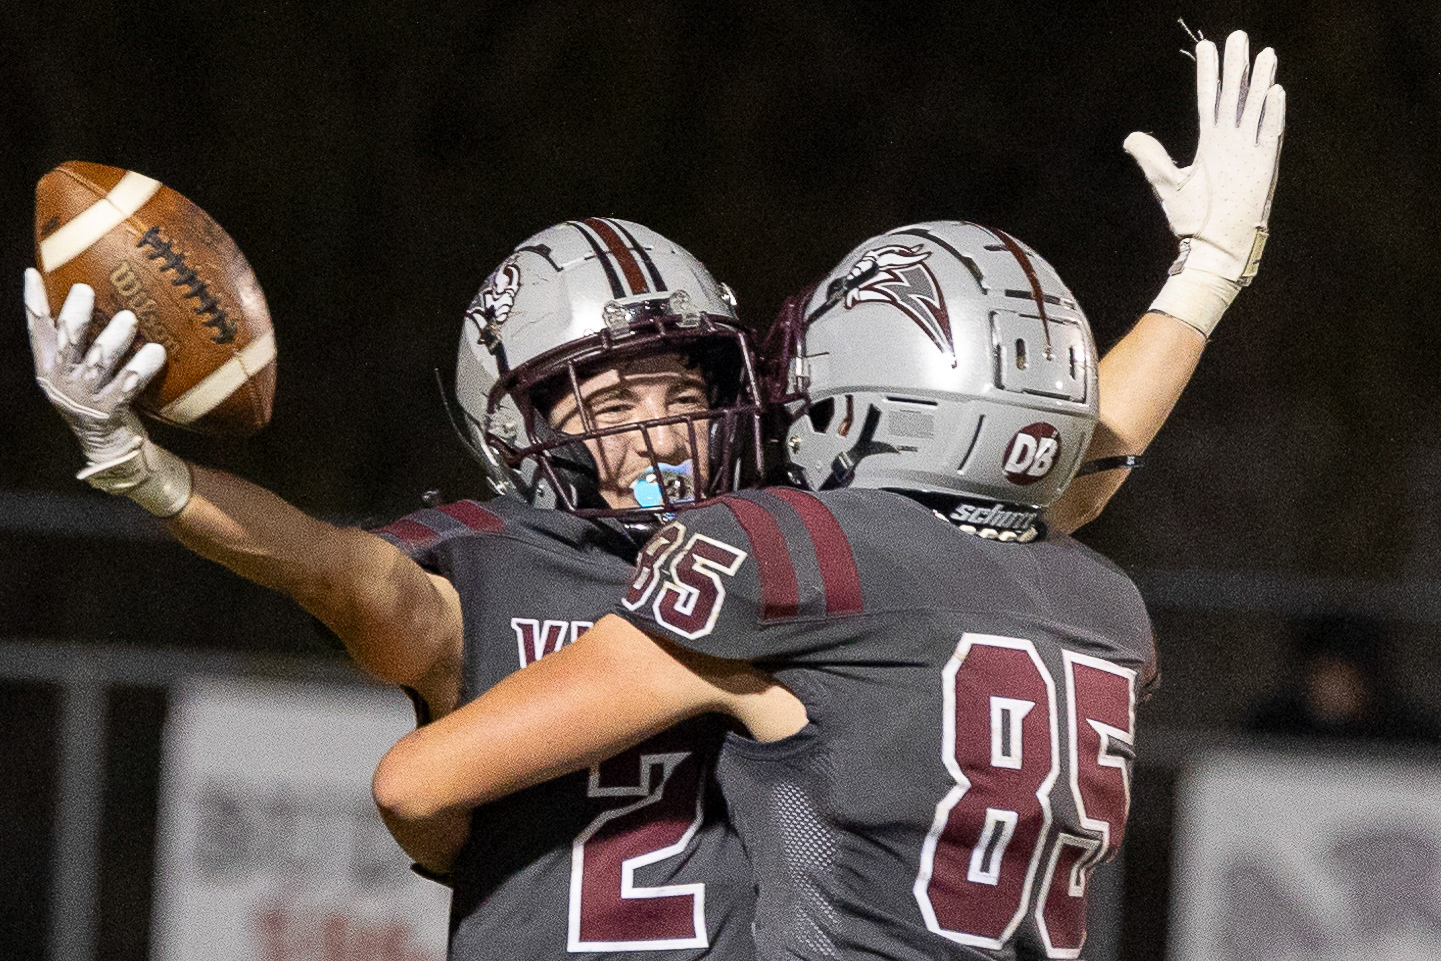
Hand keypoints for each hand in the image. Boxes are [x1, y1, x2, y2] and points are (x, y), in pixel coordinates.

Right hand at [27, 269, 164, 464]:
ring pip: (98, 362)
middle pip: (67, 342)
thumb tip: (99, 296)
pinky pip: (128, 386)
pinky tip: (156, 351)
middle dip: (76, 314)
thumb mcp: (79, 372)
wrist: (107, 446)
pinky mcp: (109, 412)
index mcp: (49, 369)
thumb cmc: (97, 398)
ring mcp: (84, 399)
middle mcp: (61, 382)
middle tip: (86, 290)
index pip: (37, 331)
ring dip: (114, 338)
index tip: (33, 273)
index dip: (33, 303)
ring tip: (129, 318)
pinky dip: (143, 367)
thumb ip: (81, 344)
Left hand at [1124, 30, 1285, 334]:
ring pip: (1255, 109)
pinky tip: (1274, 91)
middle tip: (1237, 37)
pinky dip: (1272, 114)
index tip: (1208, 47)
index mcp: (1211, 145)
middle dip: (1236, 67)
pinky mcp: (1262, 167)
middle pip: (1235, 96)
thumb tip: (1130, 138)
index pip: (1210, 100)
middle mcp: (1232, 143)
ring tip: (1264, 54)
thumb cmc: (1192, 220)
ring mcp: (1249, 153)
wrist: (1212, 247)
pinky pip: (1268, 135)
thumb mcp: (1167, 183)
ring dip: (1259, 82)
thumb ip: (1152, 158)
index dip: (1209, 74)